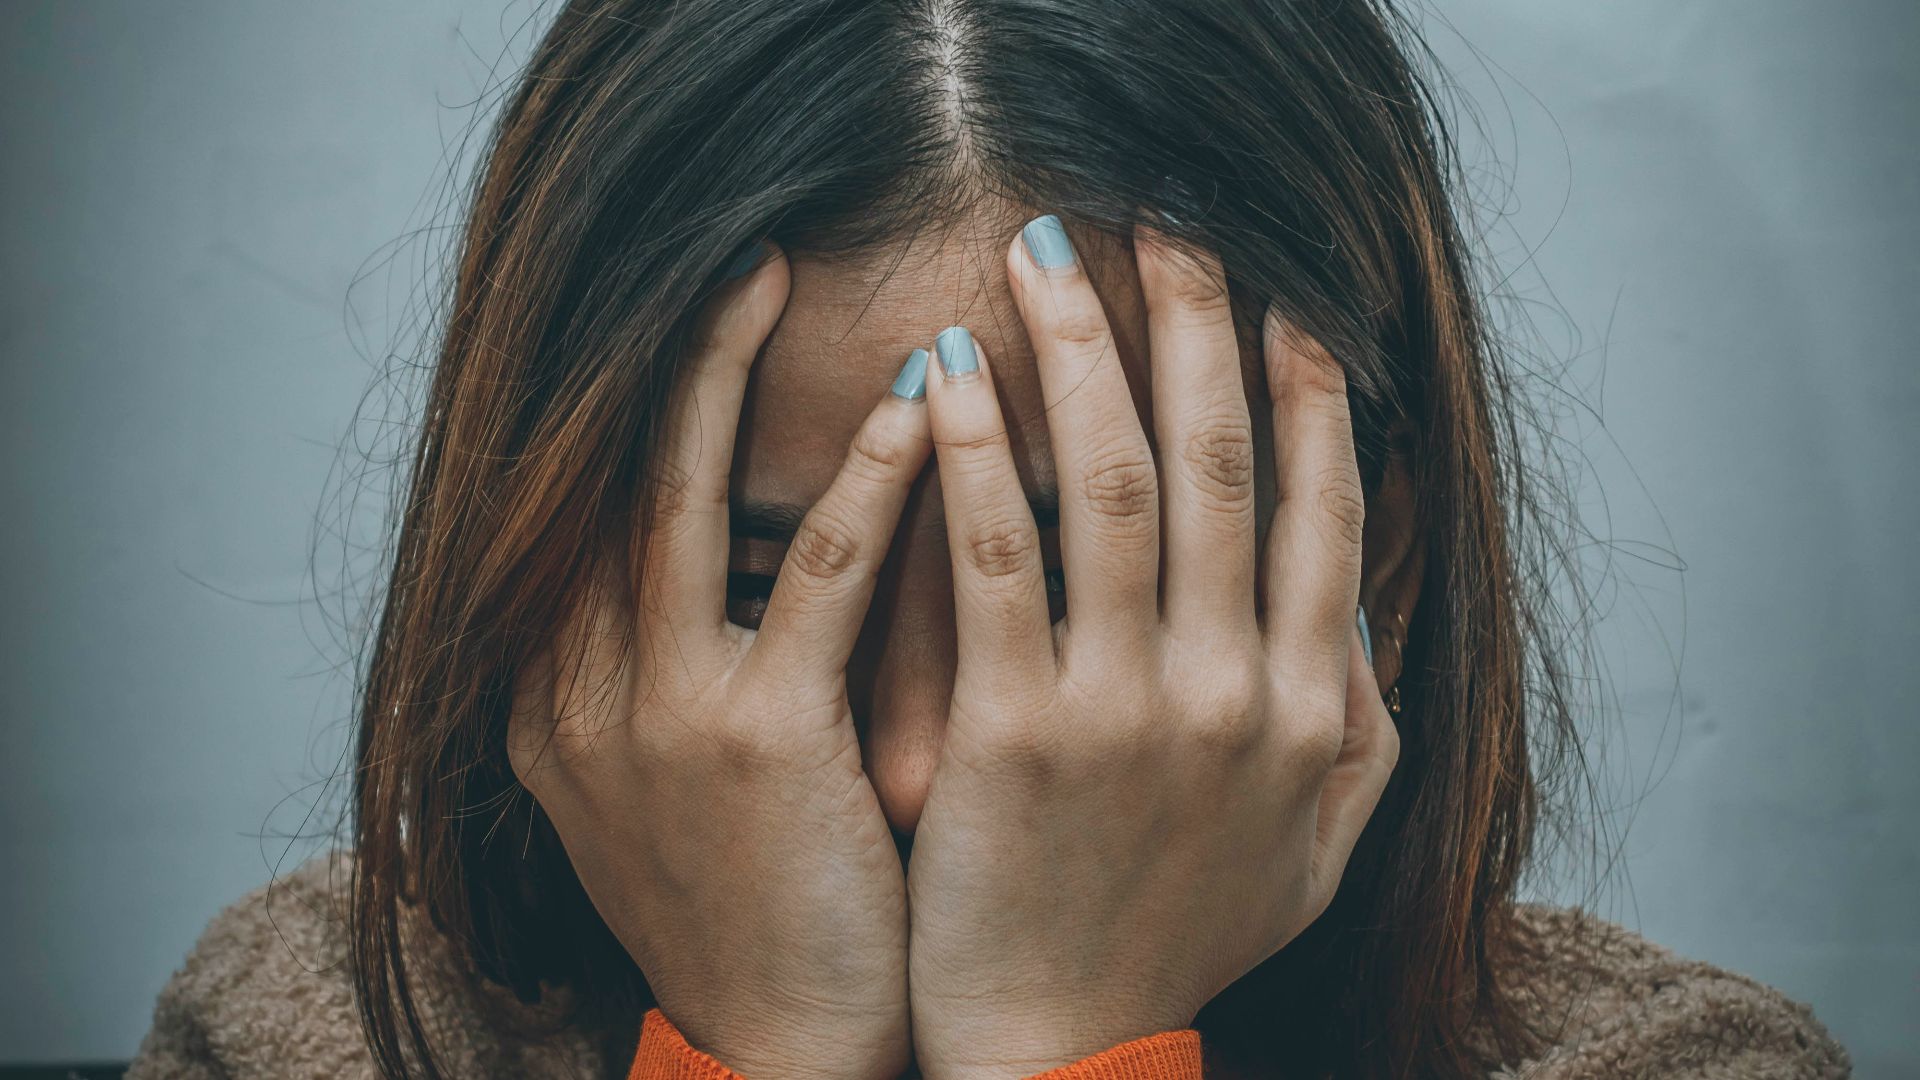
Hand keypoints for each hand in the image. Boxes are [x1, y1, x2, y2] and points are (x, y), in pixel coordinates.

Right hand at [506, 245, 928, 1079]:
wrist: (770, 1050)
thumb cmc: (753, 906)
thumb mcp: (671, 784)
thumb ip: (673, 667)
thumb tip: (747, 549)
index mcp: (554, 697)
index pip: (583, 512)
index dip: (634, 404)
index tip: (695, 317)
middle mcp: (575, 690)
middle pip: (607, 478)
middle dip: (665, 358)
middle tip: (733, 255)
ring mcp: (653, 713)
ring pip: (681, 500)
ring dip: (726, 376)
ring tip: (777, 276)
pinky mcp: (752, 742)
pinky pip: (812, 579)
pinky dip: (864, 484)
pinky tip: (916, 409)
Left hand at [904, 218, 1400, 1077]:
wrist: (1070, 1054)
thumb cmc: (1180, 937)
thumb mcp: (1314, 846)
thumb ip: (1359, 719)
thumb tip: (1360, 595)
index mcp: (1312, 706)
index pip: (1320, 508)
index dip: (1304, 389)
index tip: (1280, 297)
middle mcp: (1237, 691)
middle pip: (1220, 463)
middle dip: (1196, 325)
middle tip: (1166, 225)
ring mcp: (1130, 709)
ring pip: (1114, 485)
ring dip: (1083, 354)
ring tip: (1045, 258)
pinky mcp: (1019, 733)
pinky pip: (997, 561)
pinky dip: (973, 457)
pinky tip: (946, 376)